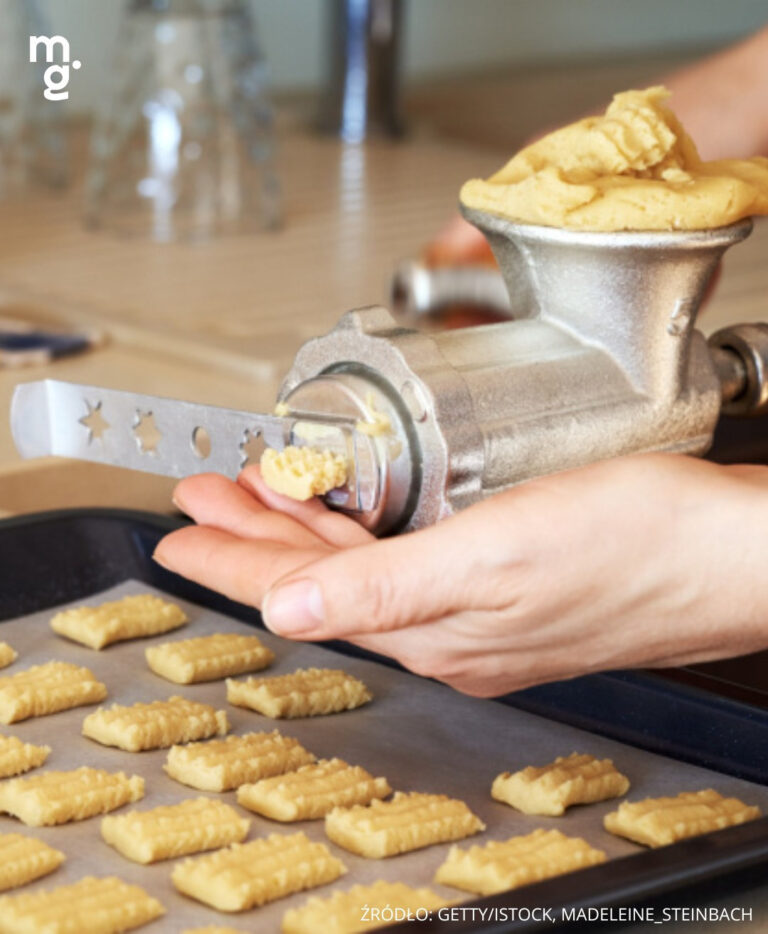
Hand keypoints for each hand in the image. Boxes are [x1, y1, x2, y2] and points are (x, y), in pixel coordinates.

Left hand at [154, 455, 767, 697]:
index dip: (227, 558)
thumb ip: (385, 586)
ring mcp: (471, 609)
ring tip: (255, 491)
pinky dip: (362, 529)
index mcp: (430, 628)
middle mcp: (442, 629)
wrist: (723, 551)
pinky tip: (355, 509)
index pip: (297, 592)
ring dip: (301, 527)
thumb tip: (287, 607)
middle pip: (318, 577)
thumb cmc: (631, 546)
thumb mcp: (495, 556)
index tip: (173, 532)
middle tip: (201, 494)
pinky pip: (402, 557)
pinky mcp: (502, 583)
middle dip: (251, 534)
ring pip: (357, 564)